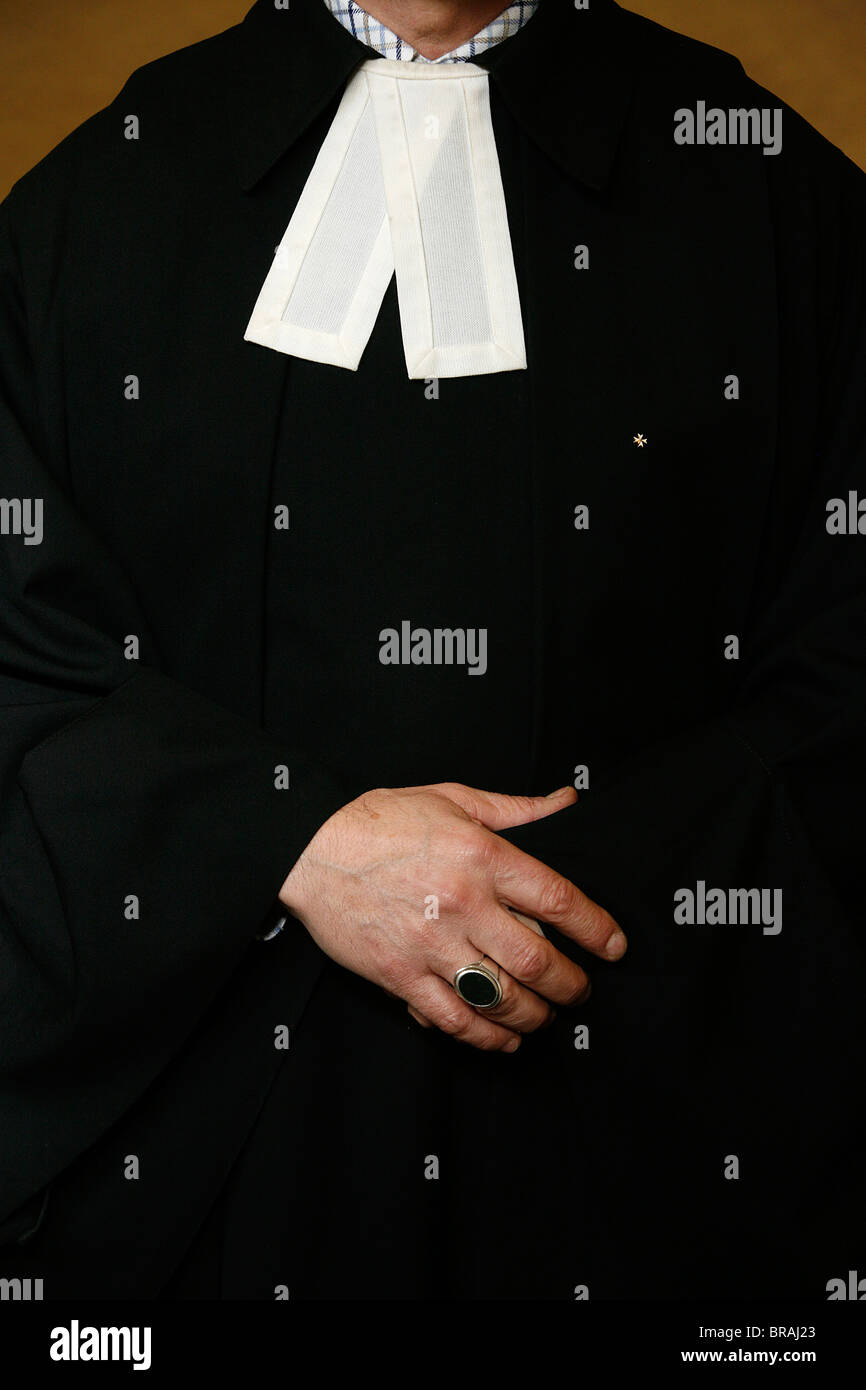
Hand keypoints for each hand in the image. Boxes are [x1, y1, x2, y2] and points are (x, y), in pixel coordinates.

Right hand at [279, 782, 625, 1052]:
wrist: (309, 849)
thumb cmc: (381, 820)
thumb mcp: (453, 800)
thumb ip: (517, 810)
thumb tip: (567, 802)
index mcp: (482, 856)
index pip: (559, 901)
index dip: (597, 930)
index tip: (613, 946)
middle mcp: (463, 904)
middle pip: (538, 961)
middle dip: (572, 985)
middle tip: (581, 990)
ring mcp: (431, 945)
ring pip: (502, 998)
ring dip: (536, 1015)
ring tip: (548, 1015)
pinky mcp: (401, 976)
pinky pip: (454, 1019)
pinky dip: (487, 1036)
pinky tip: (504, 1039)